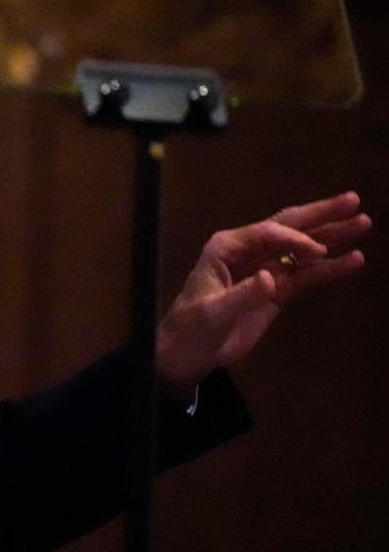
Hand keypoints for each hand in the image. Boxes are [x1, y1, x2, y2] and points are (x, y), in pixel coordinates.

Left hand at [156, 192, 370, 396]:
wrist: (189, 352)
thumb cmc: (192, 328)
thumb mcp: (213, 313)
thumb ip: (242, 295)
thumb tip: (271, 277)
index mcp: (226, 247)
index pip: (266, 233)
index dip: (294, 239)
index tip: (319, 252)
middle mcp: (246, 251)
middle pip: (288, 227)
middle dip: (320, 214)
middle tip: (354, 200)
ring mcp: (263, 269)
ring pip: (301, 248)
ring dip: (331, 236)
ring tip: (362, 222)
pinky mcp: (275, 289)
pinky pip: (305, 274)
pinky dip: (329, 269)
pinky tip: (354, 260)